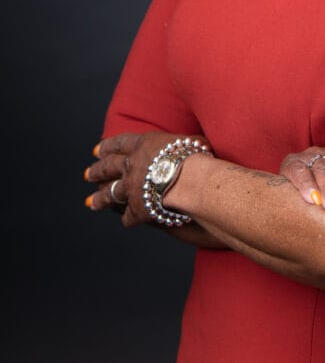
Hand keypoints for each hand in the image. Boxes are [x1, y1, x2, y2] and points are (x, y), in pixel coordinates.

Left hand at [83, 131, 207, 228]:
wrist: (192, 181)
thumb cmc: (196, 158)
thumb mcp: (188, 141)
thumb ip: (181, 144)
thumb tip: (191, 144)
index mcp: (144, 145)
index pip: (120, 144)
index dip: (108, 147)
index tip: (97, 150)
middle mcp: (132, 165)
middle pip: (108, 167)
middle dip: (97, 171)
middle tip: (88, 174)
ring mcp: (132, 188)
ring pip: (110, 194)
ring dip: (100, 198)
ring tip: (90, 202)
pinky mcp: (137, 209)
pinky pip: (128, 216)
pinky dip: (127, 218)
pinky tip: (127, 221)